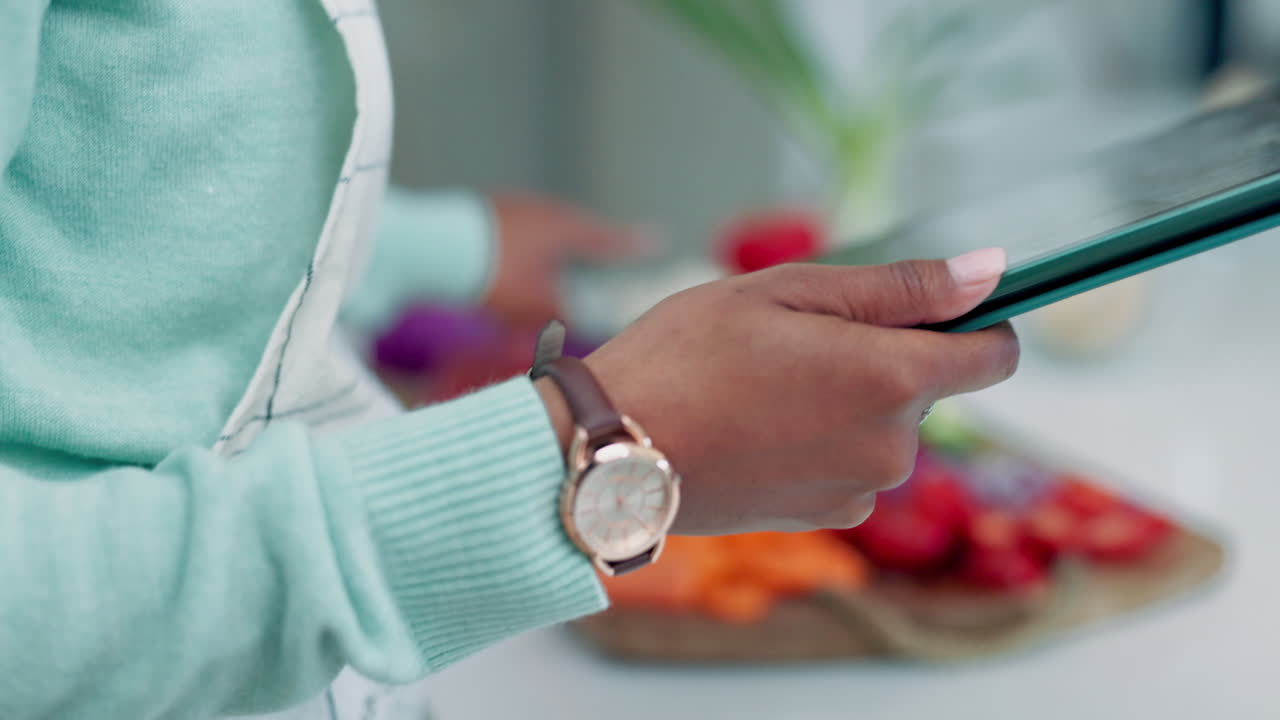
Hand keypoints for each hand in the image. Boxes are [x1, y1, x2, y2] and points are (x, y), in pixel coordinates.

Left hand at [484, 192, 656, 324]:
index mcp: (567, 228)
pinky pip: (506, 242)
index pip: (609, 238)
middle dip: (581, 253)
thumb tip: (581, 316)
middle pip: (572, 234)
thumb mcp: (540, 304)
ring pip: (536, 240)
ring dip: (540, 267)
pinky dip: (510, 263)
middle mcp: (543, 210)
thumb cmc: (497, 274)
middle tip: (595, 257)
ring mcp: (508, 208)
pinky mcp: (477, 216)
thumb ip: (567, 313)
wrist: (434, 244)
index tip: (657, 236)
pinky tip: (496, 281)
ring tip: (536, 288)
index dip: (632, 243)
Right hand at [537, 248, 1017, 534]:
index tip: (929, 309)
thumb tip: (987, 274)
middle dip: (881, 356)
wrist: (614, 451)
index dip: (975, 323)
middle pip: (927, 386)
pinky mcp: (828, 515)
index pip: (995, 354)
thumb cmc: (686, 356)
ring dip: (849, 399)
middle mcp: (893, 445)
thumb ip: (897, 288)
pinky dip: (824, 440)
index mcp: (892, 378)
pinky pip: (854, 463)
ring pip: (885, 424)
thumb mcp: (788, 292)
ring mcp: (861, 488)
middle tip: (795, 340)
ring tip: (766, 384)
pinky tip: (761, 425)